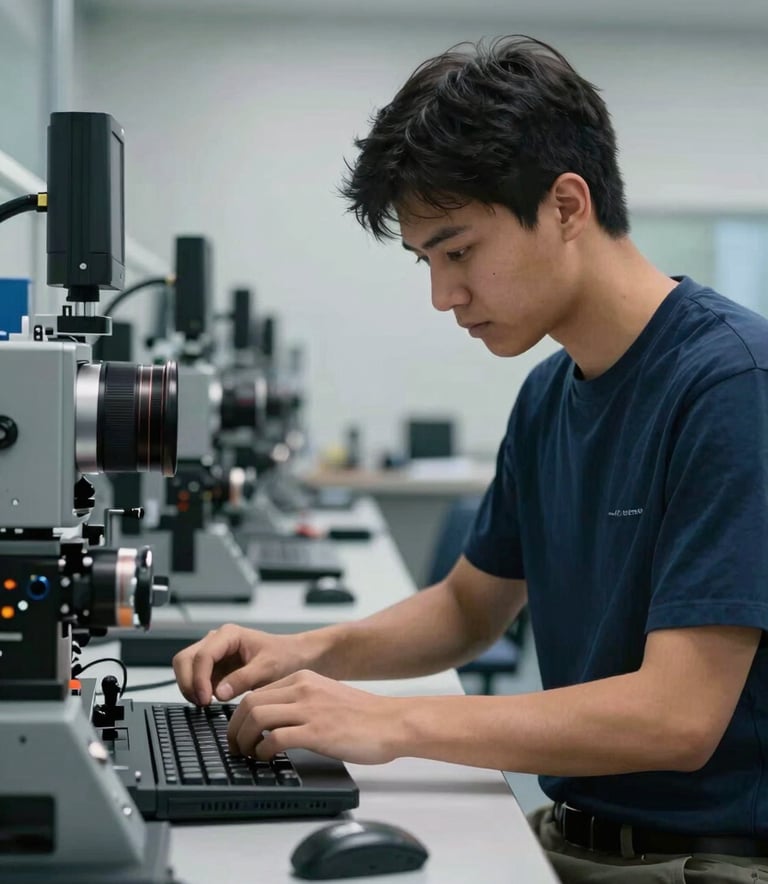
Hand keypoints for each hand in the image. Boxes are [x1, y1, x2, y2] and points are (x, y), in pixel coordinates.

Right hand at [172, 623, 307, 705]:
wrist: (295, 657)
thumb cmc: (285, 656)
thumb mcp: (268, 668)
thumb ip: (243, 679)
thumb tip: (218, 693)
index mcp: (229, 635)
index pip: (202, 655)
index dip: (199, 678)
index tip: (206, 699)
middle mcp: (217, 641)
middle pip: (185, 659)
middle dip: (188, 682)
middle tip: (201, 703)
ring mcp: (214, 654)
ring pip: (186, 667)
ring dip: (190, 687)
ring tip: (205, 704)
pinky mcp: (214, 668)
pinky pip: (195, 678)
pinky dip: (196, 690)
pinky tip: (209, 702)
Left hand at [227, 669, 401, 764]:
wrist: (392, 722)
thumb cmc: (365, 715)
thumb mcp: (327, 696)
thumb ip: (302, 702)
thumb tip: (275, 723)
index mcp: (304, 679)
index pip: (257, 692)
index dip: (240, 715)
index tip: (239, 731)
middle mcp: (303, 689)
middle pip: (250, 703)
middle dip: (234, 728)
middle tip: (234, 746)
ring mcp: (309, 710)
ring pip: (256, 717)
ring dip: (244, 739)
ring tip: (247, 754)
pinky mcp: (316, 732)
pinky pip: (275, 738)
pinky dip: (263, 750)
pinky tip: (267, 758)